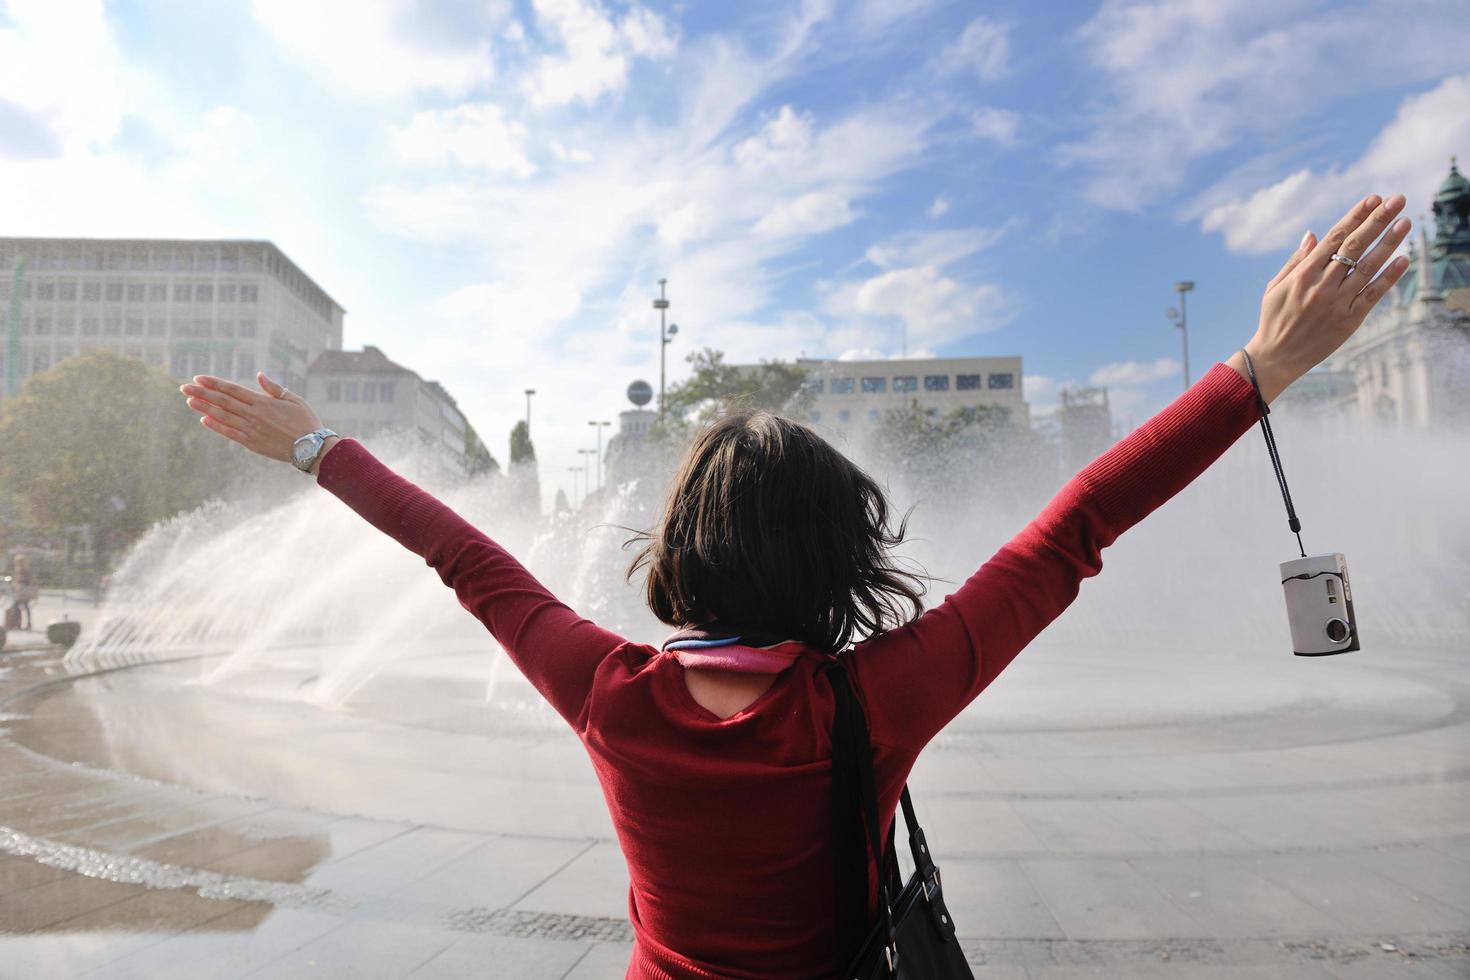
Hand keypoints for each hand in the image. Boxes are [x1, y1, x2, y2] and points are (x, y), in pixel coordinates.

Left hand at [180, 373, 329, 464]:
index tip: (199, 378)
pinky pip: (230, 433)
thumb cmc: (306, 422)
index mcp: (264, 402)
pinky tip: (204, 420)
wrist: (312, 448)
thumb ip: (274, 388)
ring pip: (223, 416)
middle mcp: (254, 414)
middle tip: (184, 387)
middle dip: (202, 393)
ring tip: (189, 401)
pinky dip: (217, 426)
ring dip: (205, 408)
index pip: (233, 390)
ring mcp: (252, 430)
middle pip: (223, 401)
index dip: (215, 383)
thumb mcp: (294, 400)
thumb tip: (259, 375)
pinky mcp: (252, 443)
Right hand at [1231, 193, 1411, 401]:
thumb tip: (1313, 235)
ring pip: (1367, 266)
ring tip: (1405, 221)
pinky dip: (1389, 277)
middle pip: (1355, 245)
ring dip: (1389, 242)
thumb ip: (1296, 260)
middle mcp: (1322, 284)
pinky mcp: (1349, 319)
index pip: (1335, 238)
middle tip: (1398, 200)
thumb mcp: (1276, 286)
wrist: (1277, 357)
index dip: (1356, 216)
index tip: (1373, 199)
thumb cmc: (1275, 319)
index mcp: (1304, 273)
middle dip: (1378, 220)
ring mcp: (1337, 302)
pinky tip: (1403, 260)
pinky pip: (1373, 294)